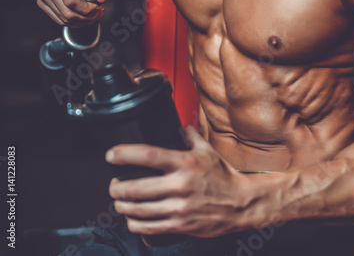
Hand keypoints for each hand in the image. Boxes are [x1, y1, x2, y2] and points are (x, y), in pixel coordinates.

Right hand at [37, 0, 114, 26]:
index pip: (72, 1)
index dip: (88, 10)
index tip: (99, 6)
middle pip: (68, 13)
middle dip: (87, 18)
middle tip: (98, 12)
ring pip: (64, 19)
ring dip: (82, 21)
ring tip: (93, 13)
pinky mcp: (42, 1)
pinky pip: (59, 20)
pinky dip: (74, 22)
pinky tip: (83, 15)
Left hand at [106, 126, 257, 237]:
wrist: (242, 203)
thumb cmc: (224, 177)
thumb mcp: (208, 151)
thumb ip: (191, 136)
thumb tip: (180, 125)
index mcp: (185, 163)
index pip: (148, 155)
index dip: (124, 154)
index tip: (112, 155)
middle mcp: (180, 185)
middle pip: (135, 187)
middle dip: (116, 187)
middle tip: (113, 185)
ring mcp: (179, 207)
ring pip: (138, 209)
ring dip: (122, 206)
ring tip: (119, 202)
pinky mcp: (180, 225)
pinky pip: (148, 227)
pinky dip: (134, 223)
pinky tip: (132, 218)